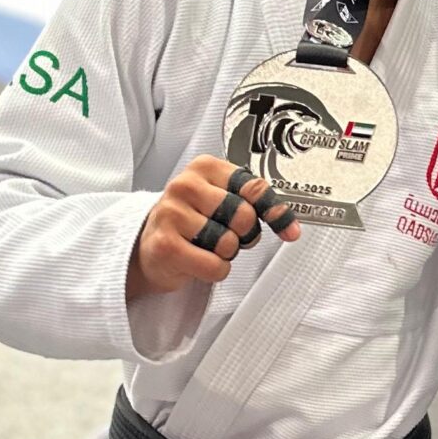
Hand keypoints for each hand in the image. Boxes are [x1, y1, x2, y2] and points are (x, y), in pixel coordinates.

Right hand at [127, 156, 301, 300]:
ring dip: (225, 253)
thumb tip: (290, 227)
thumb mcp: (220, 200)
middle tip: (227, 235)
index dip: (276, 212)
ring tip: (204, 246)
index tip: (289, 230)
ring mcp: (172, 214)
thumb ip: (253, 204)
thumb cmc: (190, 221)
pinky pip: (215, 266)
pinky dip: (213, 271)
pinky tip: (196, 261)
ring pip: (229, 243)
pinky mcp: (165, 245)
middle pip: (243, 216)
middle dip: (244, 234)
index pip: (253, 187)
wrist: (148, 246)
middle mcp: (185, 185)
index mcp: (204, 167)